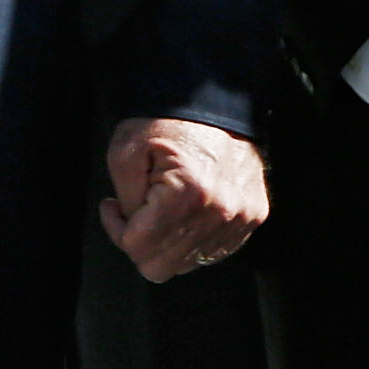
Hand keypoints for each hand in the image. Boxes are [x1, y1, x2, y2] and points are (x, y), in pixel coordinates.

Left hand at [99, 117, 269, 282]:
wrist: (216, 102)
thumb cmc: (170, 121)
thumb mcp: (125, 151)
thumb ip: (124, 202)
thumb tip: (133, 229)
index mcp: (187, 195)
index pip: (138, 249)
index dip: (117, 229)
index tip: (115, 207)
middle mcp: (221, 212)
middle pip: (161, 267)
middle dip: (142, 242)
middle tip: (137, 211)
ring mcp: (241, 217)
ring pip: (188, 263)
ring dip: (170, 241)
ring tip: (164, 207)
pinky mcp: (254, 215)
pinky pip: (214, 251)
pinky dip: (194, 237)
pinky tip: (186, 211)